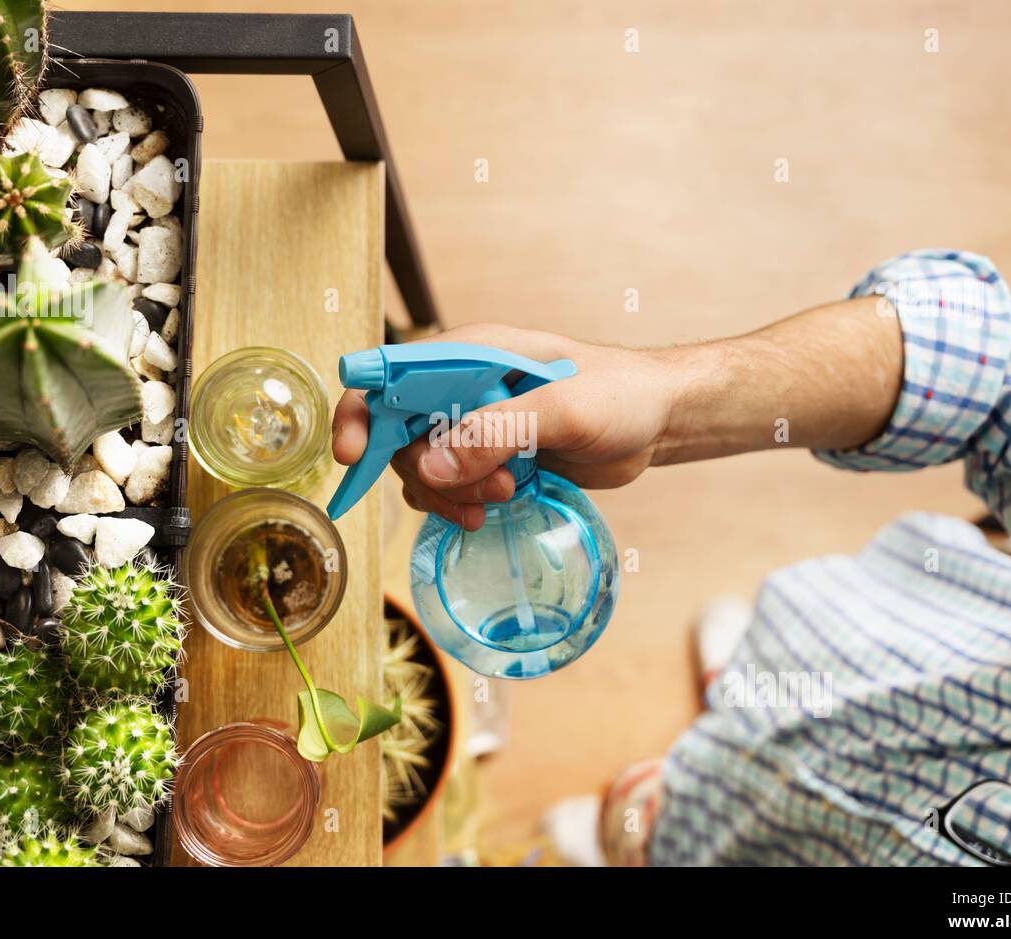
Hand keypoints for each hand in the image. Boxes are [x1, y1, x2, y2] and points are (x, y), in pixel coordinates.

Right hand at [331, 324, 677, 529]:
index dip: (360, 411)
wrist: (657, 420)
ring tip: (501, 497)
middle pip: (397, 433)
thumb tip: (427, 468)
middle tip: (487, 489)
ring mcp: (472, 424)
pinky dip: (456, 504)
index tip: (353, 454)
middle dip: (428, 471)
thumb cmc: (618, 395)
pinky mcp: (489, 457)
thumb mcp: (562, 409)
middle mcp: (460, 387)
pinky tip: (489, 512)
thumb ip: (496, 432)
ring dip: (447, 493)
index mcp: (469, 354)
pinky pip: (445, 486)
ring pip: (419, 467)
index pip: (389, 374)